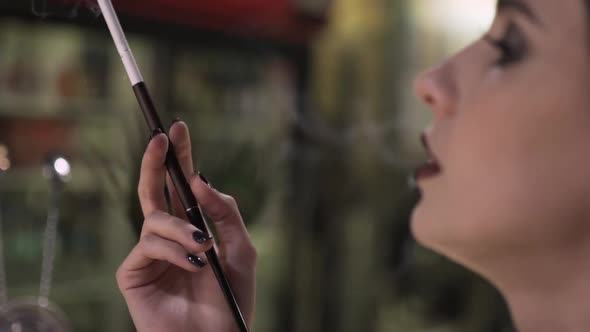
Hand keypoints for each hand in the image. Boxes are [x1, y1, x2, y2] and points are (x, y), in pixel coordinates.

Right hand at [116, 121, 256, 331]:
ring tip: (204, 246)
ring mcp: (149, 254)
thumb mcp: (241, 250)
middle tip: (163, 137)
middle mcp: (167, 237)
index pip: (180, 186)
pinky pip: (148, 245)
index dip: (179, 157)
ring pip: (154, 219)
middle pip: (154, 190)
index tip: (178, 127)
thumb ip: (225, 212)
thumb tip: (199, 180)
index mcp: (191, 229)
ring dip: (181, 228)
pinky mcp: (133, 273)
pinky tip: (193, 263)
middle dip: (157, 161)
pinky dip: (173, 250)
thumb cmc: (230, 299)